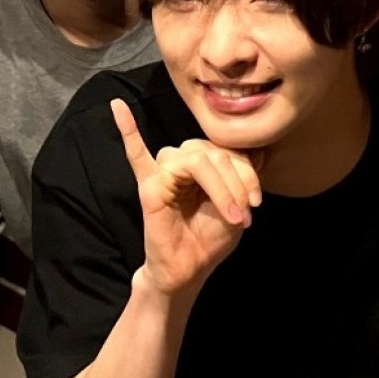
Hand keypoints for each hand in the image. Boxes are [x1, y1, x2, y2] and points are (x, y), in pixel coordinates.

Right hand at [111, 99, 262, 298]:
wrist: (188, 270)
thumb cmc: (209, 238)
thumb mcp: (237, 206)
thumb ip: (243, 177)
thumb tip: (259, 150)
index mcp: (205, 160)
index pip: (228, 149)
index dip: (248, 172)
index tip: (256, 203)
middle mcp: (183, 158)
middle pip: (215, 151)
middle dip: (237, 183)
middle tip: (246, 214)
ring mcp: (164, 169)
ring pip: (198, 158)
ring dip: (222, 186)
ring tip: (232, 215)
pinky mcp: (150, 184)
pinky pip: (137, 153)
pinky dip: (127, 129)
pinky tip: (119, 107)